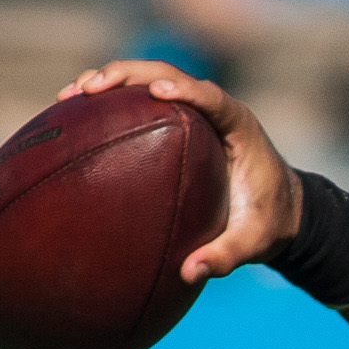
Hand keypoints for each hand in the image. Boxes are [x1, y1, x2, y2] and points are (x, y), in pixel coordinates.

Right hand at [59, 61, 303, 285]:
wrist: (280, 210)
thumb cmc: (270, 223)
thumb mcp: (255, 242)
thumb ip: (226, 256)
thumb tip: (189, 273)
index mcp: (240, 127)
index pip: (212, 98)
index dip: (186, 90)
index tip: (157, 92)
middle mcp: (215, 111)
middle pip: (169, 75)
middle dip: (128, 75)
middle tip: (88, 89)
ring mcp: (194, 111)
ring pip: (149, 80)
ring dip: (110, 81)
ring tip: (67, 96)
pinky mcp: (178, 119)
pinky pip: (142, 100)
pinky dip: (110, 101)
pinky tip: (73, 114)